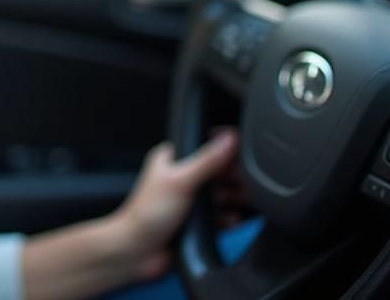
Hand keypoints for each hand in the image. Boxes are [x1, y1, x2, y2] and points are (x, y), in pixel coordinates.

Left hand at [110, 129, 238, 280]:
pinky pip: (216, 216)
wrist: (138, 252)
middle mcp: (179, 177)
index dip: (225, 152)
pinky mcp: (192, 221)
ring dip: (233, 198)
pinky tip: (234, 220)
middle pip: (214, 172)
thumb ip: (206, 161)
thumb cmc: (148, 212)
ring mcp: (186, 199)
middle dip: (233, 178)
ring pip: (217, 195)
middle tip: (252, 184)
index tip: (245, 158)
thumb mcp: (181, 181)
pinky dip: (227, 217)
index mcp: (171, 159)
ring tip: (249, 202)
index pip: (203, 147)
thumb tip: (228, 139)